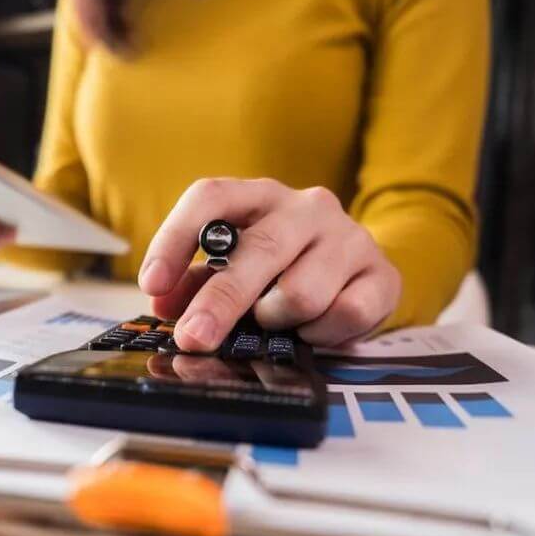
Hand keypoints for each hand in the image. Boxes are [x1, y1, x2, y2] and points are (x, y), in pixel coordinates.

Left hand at [138, 178, 401, 349]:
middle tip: (194, 338)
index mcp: (257, 197)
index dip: (174, 239)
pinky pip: (345, 314)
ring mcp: (348, 236)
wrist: (360, 273)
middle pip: (257, 250)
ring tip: (274, 319)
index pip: (210, 197)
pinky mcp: (382, 273)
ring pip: (301, 291)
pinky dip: (320, 334)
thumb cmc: (282, 270)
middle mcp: (305, 207)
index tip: (152, 284)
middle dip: (220, 302)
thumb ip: (195, 283)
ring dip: (276, 319)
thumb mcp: (234, 268)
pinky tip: (314, 328)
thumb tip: (165, 304)